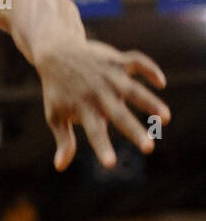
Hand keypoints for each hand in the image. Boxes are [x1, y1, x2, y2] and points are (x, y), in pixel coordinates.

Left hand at [37, 40, 169, 170]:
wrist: (54, 53)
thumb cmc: (58, 90)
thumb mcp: (56, 115)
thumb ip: (64, 140)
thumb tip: (59, 167)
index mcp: (84, 109)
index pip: (94, 132)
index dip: (102, 147)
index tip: (111, 164)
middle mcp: (98, 93)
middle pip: (118, 115)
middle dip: (134, 131)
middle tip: (149, 148)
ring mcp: (108, 76)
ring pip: (133, 89)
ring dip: (150, 102)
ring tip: (165, 118)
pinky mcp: (116, 61)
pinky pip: (136, 62)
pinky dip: (150, 69)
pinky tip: (160, 83)